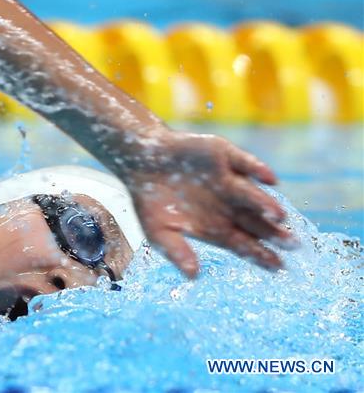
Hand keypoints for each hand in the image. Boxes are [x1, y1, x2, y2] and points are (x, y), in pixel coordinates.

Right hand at [117, 131, 296, 277]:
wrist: (140, 160)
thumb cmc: (149, 200)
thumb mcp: (157, 231)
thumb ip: (176, 251)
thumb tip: (193, 276)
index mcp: (216, 227)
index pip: (245, 244)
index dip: (261, 255)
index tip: (278, 267)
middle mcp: (229, 206)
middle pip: (257, 223)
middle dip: (275, 234)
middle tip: (293, 245)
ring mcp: (229, 181)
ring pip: (253, 196)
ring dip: (266, 204)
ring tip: (279, 216)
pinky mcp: (225, 156)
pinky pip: (246, 163)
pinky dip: (257, 170)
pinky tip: (270, 180)